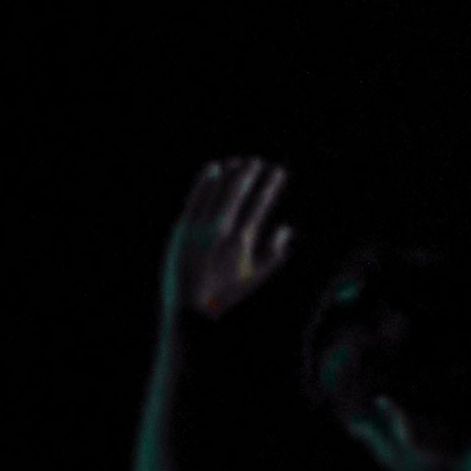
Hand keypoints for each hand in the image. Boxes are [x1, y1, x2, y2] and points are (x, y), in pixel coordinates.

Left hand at [161, 157, 293, 319]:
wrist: (189, 309)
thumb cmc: (225, 296)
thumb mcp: (254, 279)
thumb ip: (273, 254)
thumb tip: (287, 229)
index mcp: (242, 243)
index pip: (260, 204)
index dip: (271, 185)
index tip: (278, 172)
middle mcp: (222, 231)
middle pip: (239, 191)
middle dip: (251, 172)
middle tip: (259, 161)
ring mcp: (200, 227)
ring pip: (218, 189)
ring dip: (231, 172)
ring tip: (240, 161)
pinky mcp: (183, 227)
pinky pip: (196, 196)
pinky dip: (206, 180)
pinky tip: (215, 168)